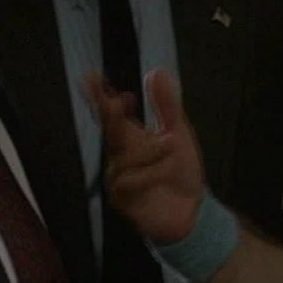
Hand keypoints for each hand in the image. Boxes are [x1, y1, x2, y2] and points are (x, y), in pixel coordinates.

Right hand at [87, 69, 204, 244]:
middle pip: (110, 131)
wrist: (192, 211)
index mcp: (130, 137)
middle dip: (112, 116)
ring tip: (173, 144)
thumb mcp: (178, 133)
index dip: (99, 95)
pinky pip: (129, 181)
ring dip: (151, 150)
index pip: (111, 113)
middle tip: (117, 101)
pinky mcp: (121, 200)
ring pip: (124, 157)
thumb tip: (155, 71)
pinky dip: (151, 173)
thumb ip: (166, 106)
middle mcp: (119, 155)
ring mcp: (117, 178)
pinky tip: (165, 172)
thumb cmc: (179, 172)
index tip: (90, 77)